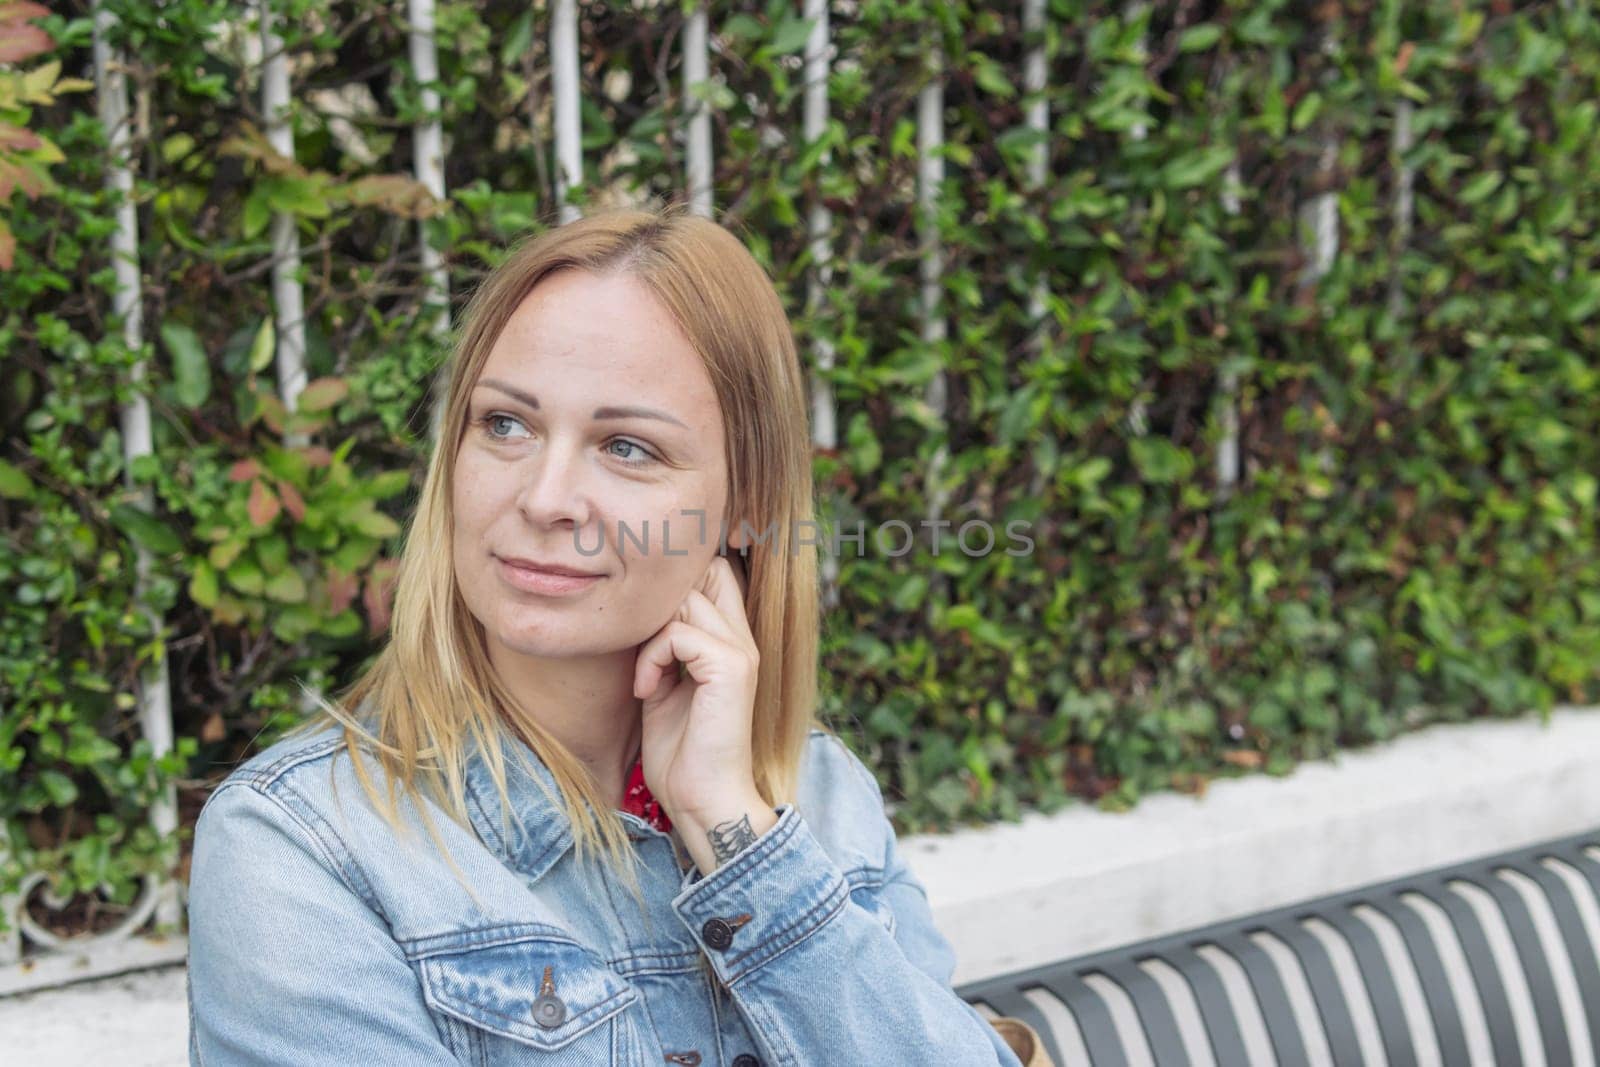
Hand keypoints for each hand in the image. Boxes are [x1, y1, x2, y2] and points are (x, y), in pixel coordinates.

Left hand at [633, 553, 775, 871]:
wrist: (703, 801)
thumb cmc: (681, 755)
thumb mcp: (665, 687)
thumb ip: (663, 648)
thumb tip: (639, 618)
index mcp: (732, 643)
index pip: (715, 573)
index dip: (676, 585)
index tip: (644, 628)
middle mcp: (743, 639)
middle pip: (705, 572)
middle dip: (662, 602)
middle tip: (644, 649)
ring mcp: (741, 651)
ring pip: (686, 599)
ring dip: (651, 634)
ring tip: (645, 677)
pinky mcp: (730, 667)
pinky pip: (677, 634)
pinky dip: (651, 658)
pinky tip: (646, 691)